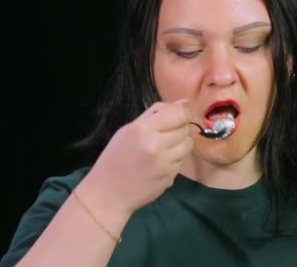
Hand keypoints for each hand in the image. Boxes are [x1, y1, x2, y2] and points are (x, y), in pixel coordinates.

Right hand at [83, 99, 192, 216]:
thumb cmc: (115, 158)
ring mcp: (165, 164)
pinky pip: (181, 162)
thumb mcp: (129, 129)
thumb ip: (156, 113)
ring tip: (163, 149)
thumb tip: (184, 102)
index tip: (176, 118)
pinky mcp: (170, 178)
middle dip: (179, 129)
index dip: (182, 114)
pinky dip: (174, 160)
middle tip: (164, 135)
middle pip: (185, 129)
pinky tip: (159, 164)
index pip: (179, 114)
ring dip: (180, 144)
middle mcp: (156, 146)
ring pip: (188, 145)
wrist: (108, 194)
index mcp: (143, 130)